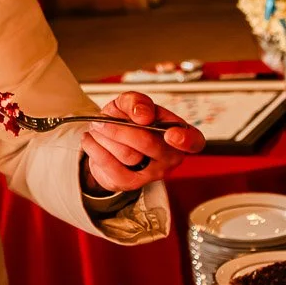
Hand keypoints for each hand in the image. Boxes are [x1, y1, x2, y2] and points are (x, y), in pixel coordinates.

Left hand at [82, 91, 205, 192]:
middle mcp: (170, 157)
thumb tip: (143, 114)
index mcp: (178, 134)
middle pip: (148, 143)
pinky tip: (91, 140)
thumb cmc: (125, 121)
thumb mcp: (128, 104)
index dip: (185, 139)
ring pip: (126, 154)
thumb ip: (136, 101)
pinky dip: (94, 147)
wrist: (106, 141)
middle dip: (119, 128)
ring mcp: (153, 173)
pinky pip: (110, 164)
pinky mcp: (131, 183)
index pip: (194, 141)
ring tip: (98, 130)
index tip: (170, 134)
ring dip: (104, 137)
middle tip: (103, 121)